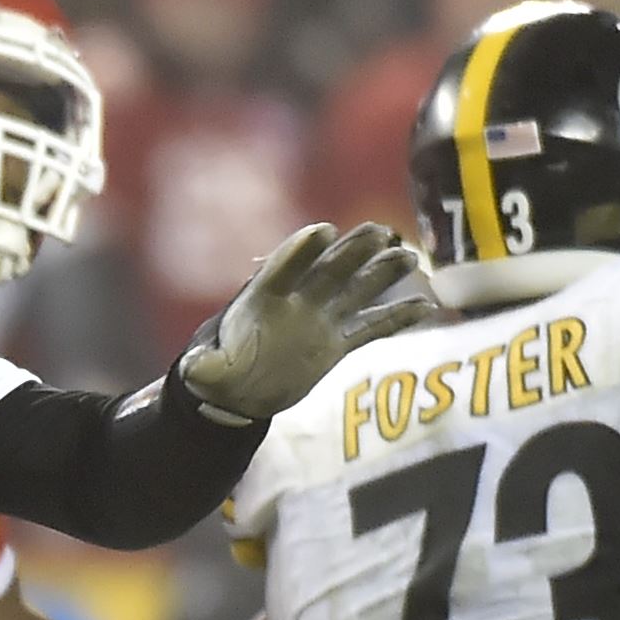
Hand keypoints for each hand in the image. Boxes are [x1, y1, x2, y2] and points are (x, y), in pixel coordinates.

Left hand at [179, 223, 433, 421]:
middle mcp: (297, 301)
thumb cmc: (220, 373)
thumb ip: (203, 368)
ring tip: (408, 256)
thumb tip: (193, 369)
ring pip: (357, 289)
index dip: (300, 251)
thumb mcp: (207, 372)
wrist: (243, 387)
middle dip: (352, 251)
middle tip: (380, 232)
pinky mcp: (338, 342)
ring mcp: (321, 319)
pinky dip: (397, 318)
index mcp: (263, 299)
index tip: (322, 232)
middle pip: (328, 270)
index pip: (283, 269)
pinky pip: (372, 327)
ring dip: (382, 273)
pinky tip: (426, 307)